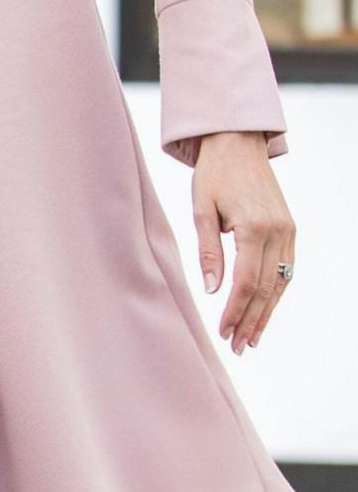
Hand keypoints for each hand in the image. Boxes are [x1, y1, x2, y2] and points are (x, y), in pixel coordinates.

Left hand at [193, 130, 295, 353]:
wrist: (238, 145)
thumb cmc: (213, 175)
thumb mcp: (201, 211)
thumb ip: (208, 252)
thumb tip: (213, 290)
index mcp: (254, 228)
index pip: (245, 282)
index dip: (235, 311)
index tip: (224, 333)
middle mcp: (278, 232)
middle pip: (266, 288)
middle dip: (252, 320)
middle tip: (239, 347)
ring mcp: (288, 231)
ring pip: (280, 282)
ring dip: (266, 312)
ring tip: (252, 338)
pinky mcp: (290, 229)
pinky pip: (286, 268)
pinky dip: (276, 292)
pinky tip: (265, 309)